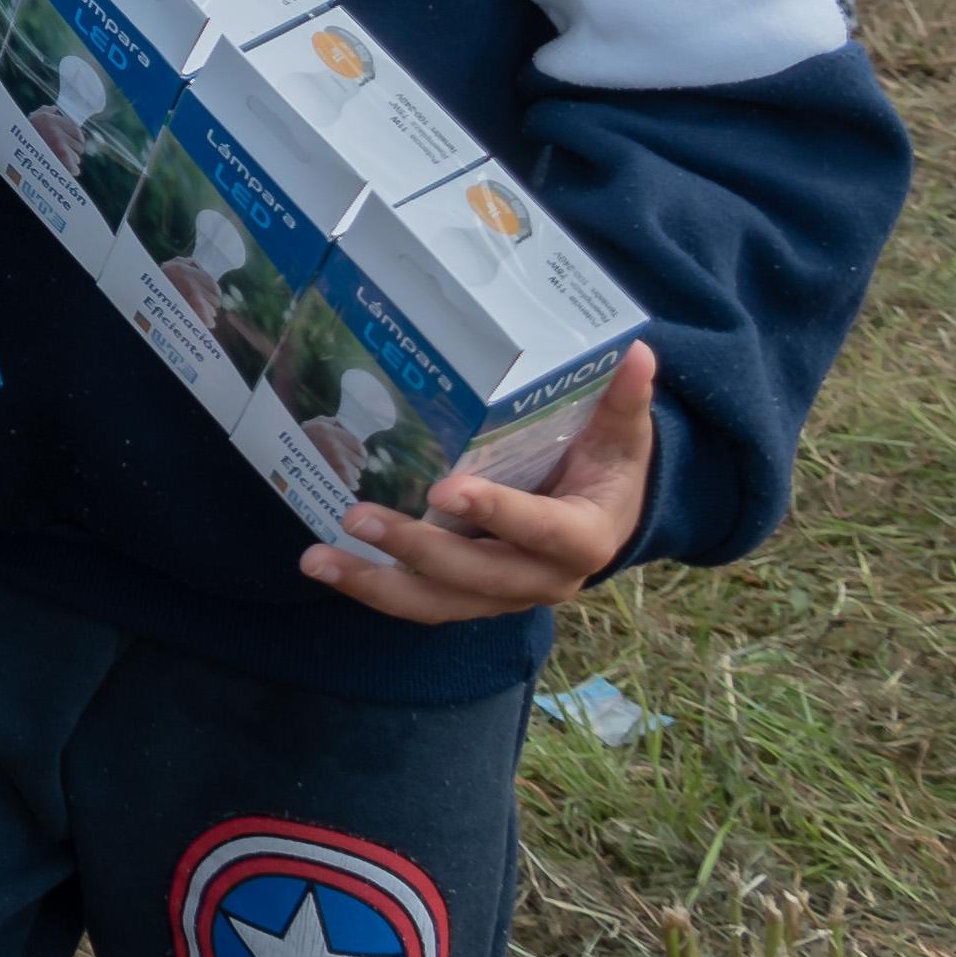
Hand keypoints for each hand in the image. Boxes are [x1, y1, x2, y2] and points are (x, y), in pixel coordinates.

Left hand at [307, 348, 656, 623]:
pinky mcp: (469, 596)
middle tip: (358, 516)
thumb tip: (638, 353)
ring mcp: (503, 593)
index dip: (500, 515)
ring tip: (317, 560)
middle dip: (417, 550)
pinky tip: (326, 563)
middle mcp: (543, 578)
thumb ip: (625, 399)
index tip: (449, 490)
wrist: (607, 519)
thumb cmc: (608, 468)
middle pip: (479, 576)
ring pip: (439, 603)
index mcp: (585, 537)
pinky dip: (374, 587)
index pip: (545, 532)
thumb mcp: (624, 434)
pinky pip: (421, 601)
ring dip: (377, 584)